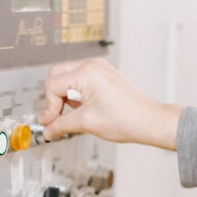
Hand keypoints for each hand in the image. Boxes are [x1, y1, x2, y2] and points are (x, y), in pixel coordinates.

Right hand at [38, 58, 181, 149]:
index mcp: (87, 73)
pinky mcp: (102, 75)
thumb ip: (60, 125)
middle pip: (56, 76)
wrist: (148, 121)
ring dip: (63, 97)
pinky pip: (78, 80)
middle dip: (53, 98)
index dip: (49, 106)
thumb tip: (47, 130)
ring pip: (66, 77)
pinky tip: (81, 108)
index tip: (51, 121)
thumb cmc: (127, 119)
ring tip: (72, 113)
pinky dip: (74, 94)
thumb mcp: (86, 123)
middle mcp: (92, 66)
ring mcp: (98, 69)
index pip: (52, 85)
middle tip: (56, 116)